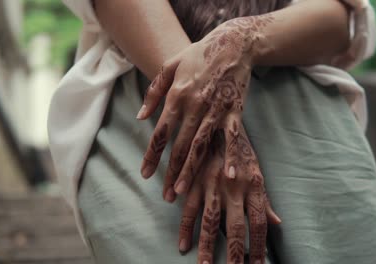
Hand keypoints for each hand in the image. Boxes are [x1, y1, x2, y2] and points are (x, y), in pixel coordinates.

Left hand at [137, 14, 274, 200]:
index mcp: (177, 96)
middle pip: (180, 146)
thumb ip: (154, 92)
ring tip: (182, 192)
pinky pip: (232, 137)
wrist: (232, 43)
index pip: (160, 133)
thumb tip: (141, 117)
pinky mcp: (234, 111)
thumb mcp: (170, 66)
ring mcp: (216, 110)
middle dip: (171, 172)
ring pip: (201, 146)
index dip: (152, 155)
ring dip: (191, 171)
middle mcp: (194, 106)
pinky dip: (231, 156)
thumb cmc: (198, 55)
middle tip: (165, 195)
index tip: (145, 175)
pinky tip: (228, 175)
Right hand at [178, 127, 280, 263]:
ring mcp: (212, 185)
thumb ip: (265, 199)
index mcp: (253, 185)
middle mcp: (233, 188)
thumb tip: (277, 223)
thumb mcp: (257, 171)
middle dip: (235, 254)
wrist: (218, 119)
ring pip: (210, 222)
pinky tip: (183, 245)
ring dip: (207, 246)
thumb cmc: (240, 148)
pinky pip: (188, 208)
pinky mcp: (194, 181)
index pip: (259, 223)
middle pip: (235, 227)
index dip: (259, 246)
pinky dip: (185, 228)